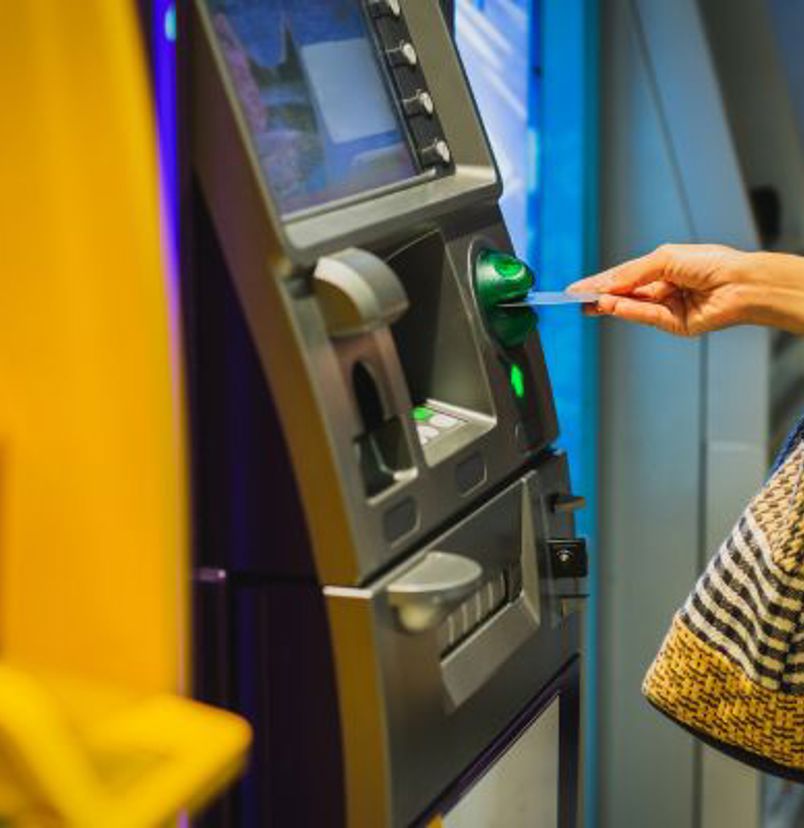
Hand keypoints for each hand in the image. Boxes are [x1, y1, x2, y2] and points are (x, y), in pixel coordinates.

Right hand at [567, 244, 803, 336]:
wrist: (741, 283)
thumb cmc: (712, 263)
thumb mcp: (664, 259)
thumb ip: (632, 273)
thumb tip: (606, 285)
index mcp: (661, 268)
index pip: (623, 277)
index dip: (600, 282)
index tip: (577, 289)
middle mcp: (663, 288)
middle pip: (624, 294)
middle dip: (600, 296)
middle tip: (577, 300)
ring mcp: (667, 307)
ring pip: (632, 306)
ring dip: (611, 304)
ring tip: (591, 303)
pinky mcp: (674, 324)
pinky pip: (646, 317)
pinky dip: (629, 311)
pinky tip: (612, 306)